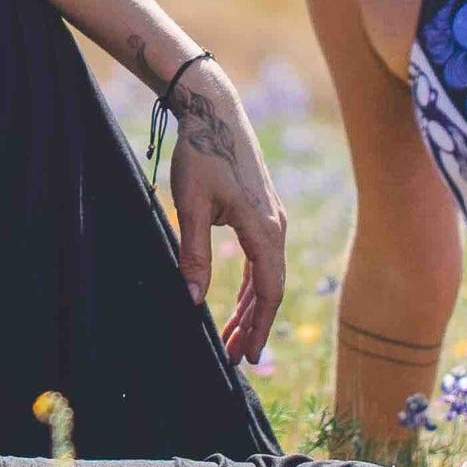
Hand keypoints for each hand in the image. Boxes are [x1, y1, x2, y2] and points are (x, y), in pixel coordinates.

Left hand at [157, 58, 289, 364]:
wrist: (214, 110)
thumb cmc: (200, 153)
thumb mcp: (190, 205)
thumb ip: (193, 253)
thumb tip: (194, 299)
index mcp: (264, 228)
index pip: (268, 291)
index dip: (259, 326)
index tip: (248, 356)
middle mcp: (276, 225)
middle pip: (270, 288)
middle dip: (254, 324)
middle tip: (237, 357)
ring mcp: (272, 218)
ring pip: (267, 275)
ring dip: (253, 307)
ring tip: (236, 337)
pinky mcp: (263, 211)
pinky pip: (262, 258)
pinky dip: (253, 284)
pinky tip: (241, 302)